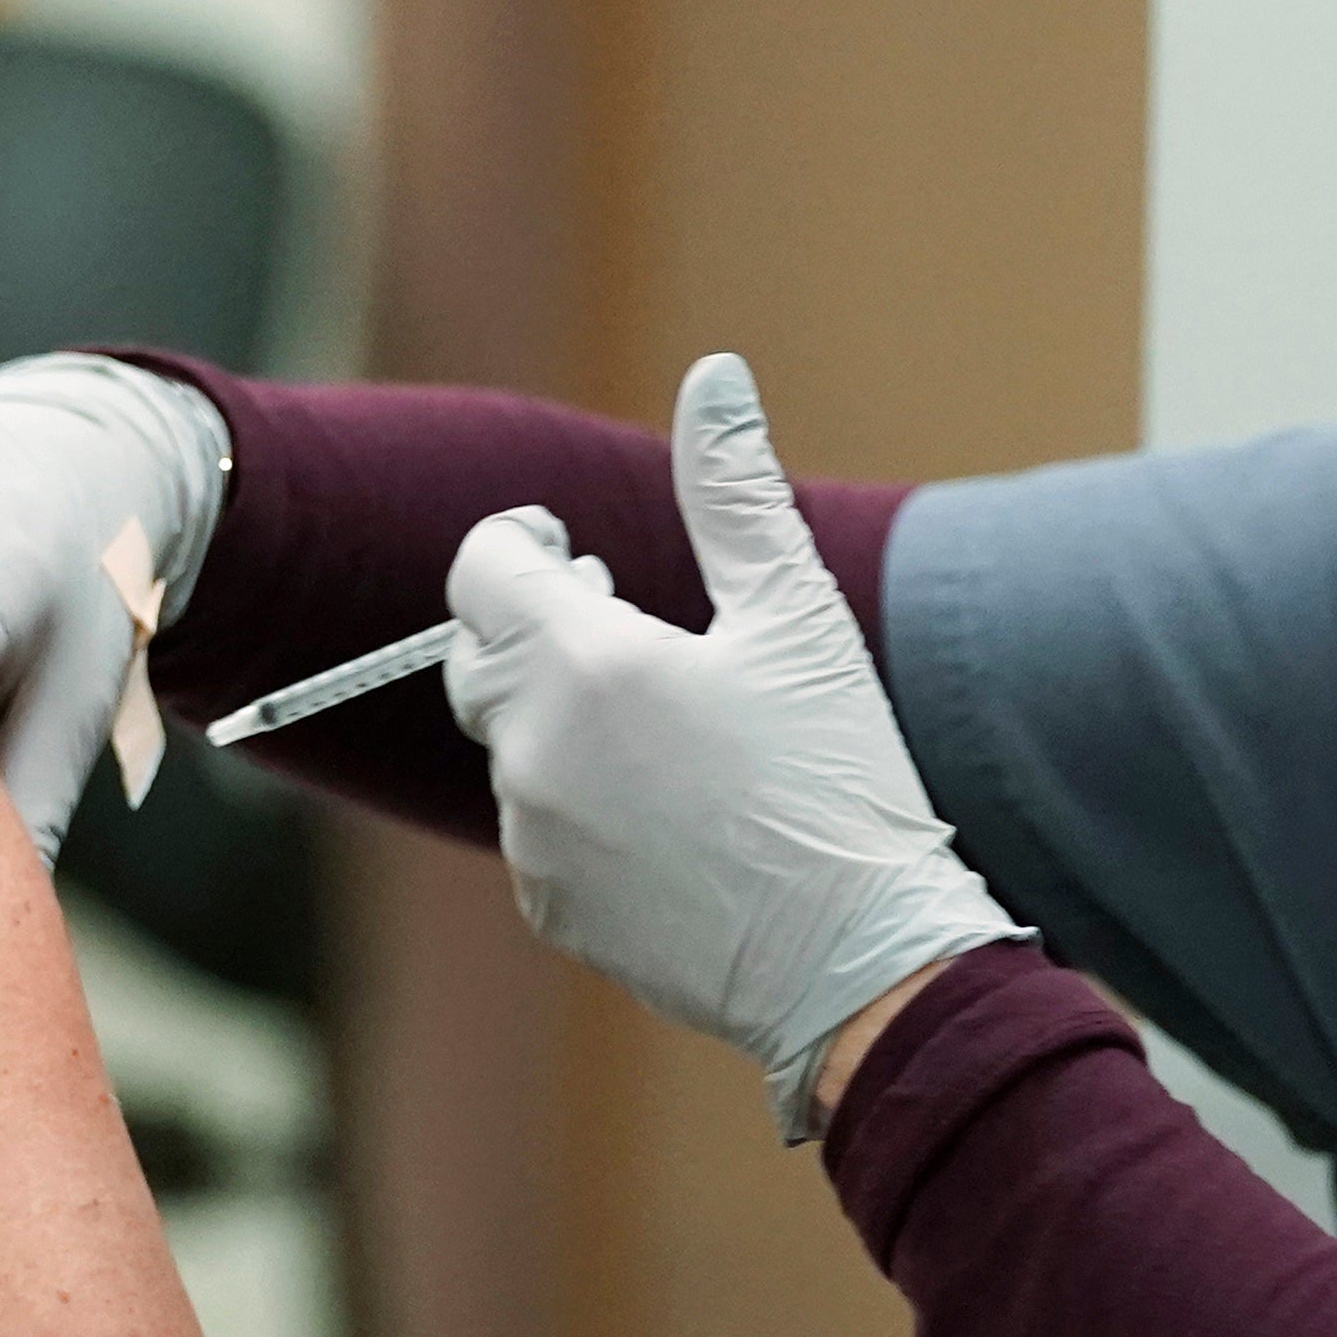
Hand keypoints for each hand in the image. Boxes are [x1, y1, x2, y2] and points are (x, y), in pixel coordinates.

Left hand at [437, 353, 1019, 1136]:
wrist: (858, 962)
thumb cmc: (836, 779)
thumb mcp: (797, 619)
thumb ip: (736, 491)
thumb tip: (713, 375)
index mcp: (583, 663)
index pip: (479, 570)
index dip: (519, 546)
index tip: (576, 553)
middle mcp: (533, 751)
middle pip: (478, 655)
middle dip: (534, 628)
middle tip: (622, 625)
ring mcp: (533, 837)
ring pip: (512, 746)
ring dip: (563, 721)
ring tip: (670, 731)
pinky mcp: (550, 906)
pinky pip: (536, 828)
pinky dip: (580, 804)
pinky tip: (672, 813)